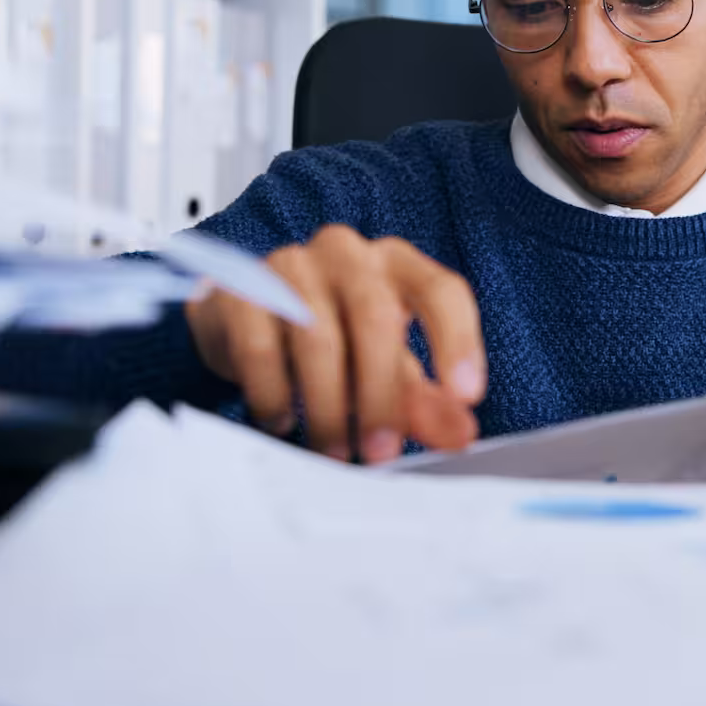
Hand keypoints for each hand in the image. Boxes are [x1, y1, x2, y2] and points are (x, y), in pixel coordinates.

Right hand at [185, 225, 486, 463]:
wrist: (244, 322)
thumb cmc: (334, 340)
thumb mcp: (387, 368)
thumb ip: (424, 399)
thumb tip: (459, 433)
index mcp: (396, 263)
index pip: (441, 291)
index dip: (458, 341)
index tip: (466, 397)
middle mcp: (347, 252)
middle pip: (376, 316)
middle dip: (382, 394)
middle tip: (382, 452)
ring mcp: (290, 265)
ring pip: (317, 336)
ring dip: (329, 407)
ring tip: (335, 452)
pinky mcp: (240, 289)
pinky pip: (261, 346)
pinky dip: (275, 394)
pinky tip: (282, 422)